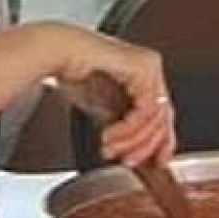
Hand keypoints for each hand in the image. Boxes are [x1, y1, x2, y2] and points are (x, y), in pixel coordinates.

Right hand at [35, 24, 176, 167]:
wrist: (54, 54)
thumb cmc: (72, 72)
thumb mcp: (104, 108)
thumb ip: (123, 126)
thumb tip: (134, 150)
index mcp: (146, 74)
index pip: (163, 114)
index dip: (159, 143)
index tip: (150, 164)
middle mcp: (152, 68)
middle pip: (164, 118)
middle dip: (144, 147)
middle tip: (125, 160)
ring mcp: (150, 66)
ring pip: (157, 117)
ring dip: (132, 140)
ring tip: (110, 148)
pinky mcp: (143, 67)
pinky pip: (146, 109)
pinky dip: (128, 128)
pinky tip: (109, 135)